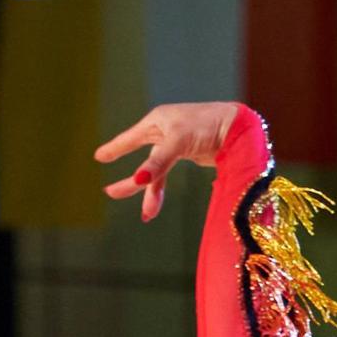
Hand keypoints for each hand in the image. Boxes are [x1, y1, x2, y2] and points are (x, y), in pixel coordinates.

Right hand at [91, 102, 244, 222]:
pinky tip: (156, 205)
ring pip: (156, 172)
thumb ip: (158, 162)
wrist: (238, 127)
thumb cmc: (206, 125)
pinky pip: (167, 174)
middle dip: (130, 180)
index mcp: (157, 121)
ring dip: (150, 192)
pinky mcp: (189, 155)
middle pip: (142, 159)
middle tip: (111, 193)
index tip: (98, 157)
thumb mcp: (178, 141)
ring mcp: (176, 144)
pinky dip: (161, 189)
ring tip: (146, 214)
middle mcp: (164, 131)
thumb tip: (139, 180)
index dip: (115, 148)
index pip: (130, 138)